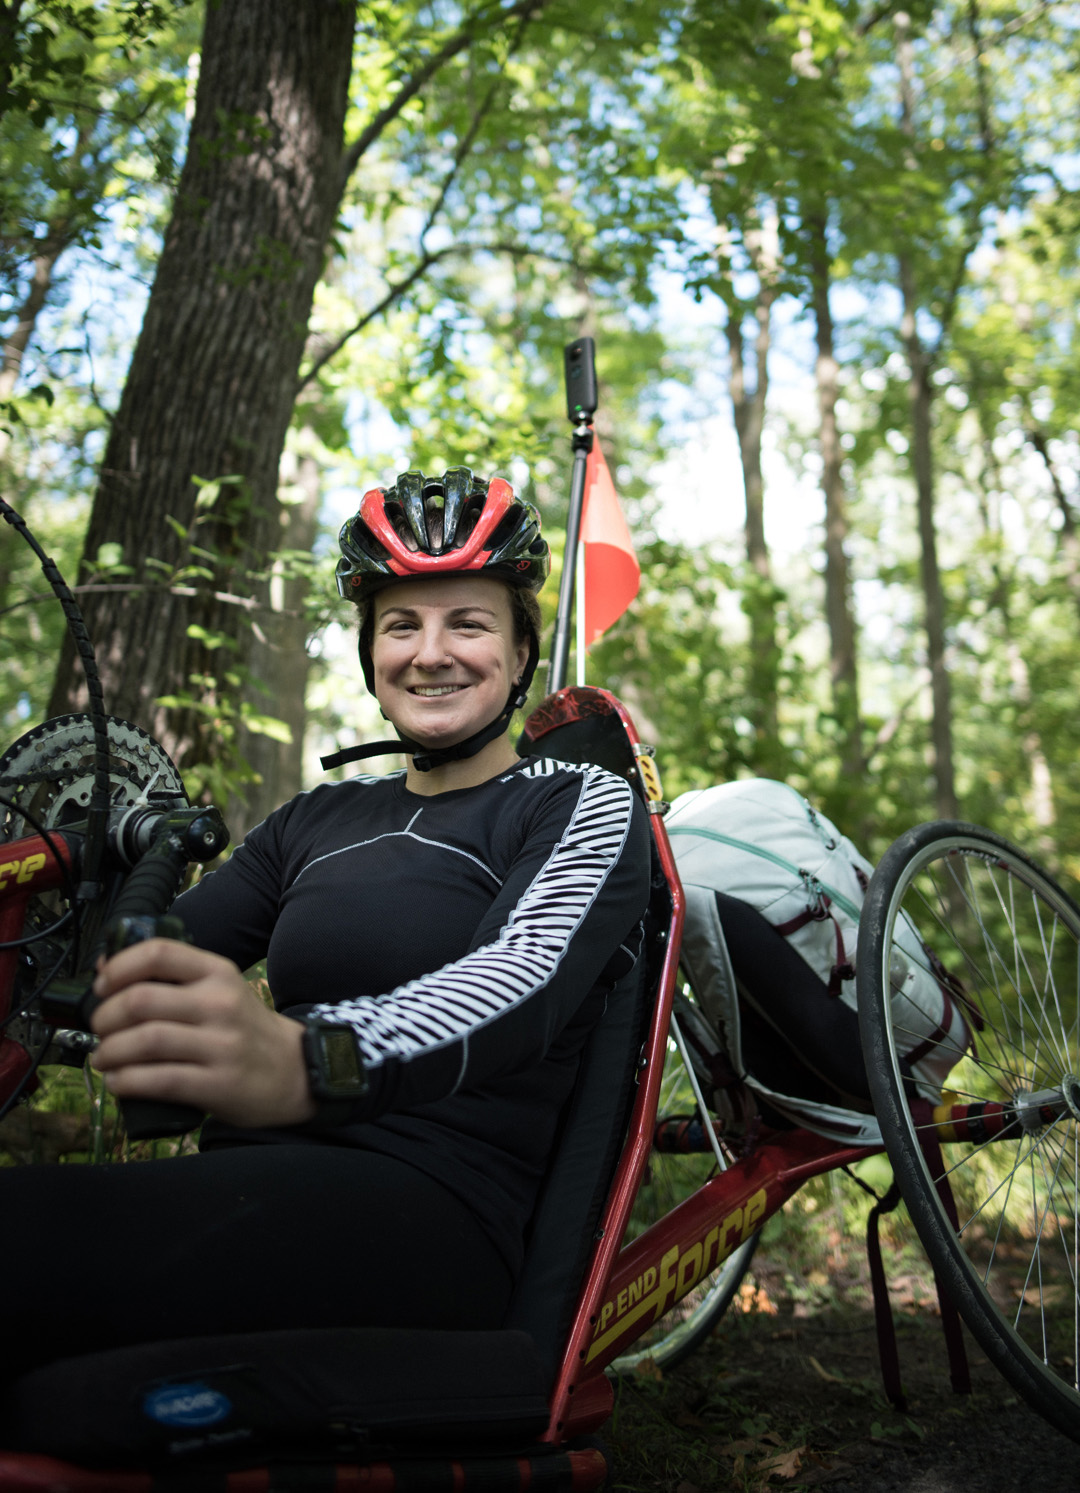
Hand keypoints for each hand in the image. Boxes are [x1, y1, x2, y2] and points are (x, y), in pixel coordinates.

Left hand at [88, 938, 316, 1127]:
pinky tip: (120, 1081)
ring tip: (104, 1058)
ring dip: (109, 1052)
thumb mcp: (219, 989)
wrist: (294, 1070)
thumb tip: (106, 966)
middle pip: (140, 1000)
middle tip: (100, 1029)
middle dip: (104, 1017)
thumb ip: (172, 977)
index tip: (102, 985)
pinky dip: (126, 1082)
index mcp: (217, 973)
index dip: (119, 967)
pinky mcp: (218, 1084)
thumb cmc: (244, 1029)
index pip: (158, 953)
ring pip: (144, 1041)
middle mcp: (220, 1004)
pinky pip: (158, 1080)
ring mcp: (221, 1045)